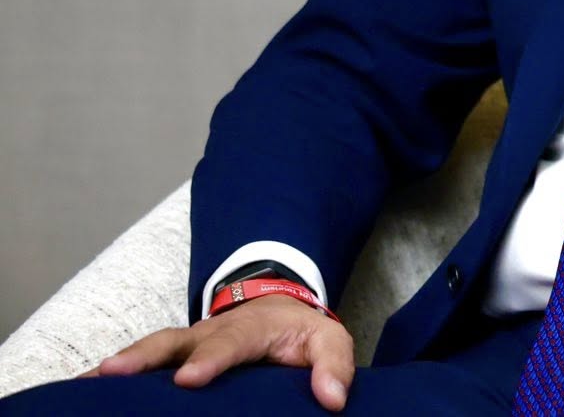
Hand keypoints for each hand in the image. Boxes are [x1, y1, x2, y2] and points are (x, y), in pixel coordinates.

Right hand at [88, 294, 355, 411]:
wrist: (280, 311)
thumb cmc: (301, 334)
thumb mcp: (329, 342)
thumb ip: (333, 366)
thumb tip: (332, 399)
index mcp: (250, 328)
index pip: (230, 342)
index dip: (209, 360)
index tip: (188, 380)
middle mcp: (210, 332)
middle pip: (174, 340)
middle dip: (144, 356)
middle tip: (112, 371)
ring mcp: (187, 345)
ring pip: (150, 350)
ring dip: (119, 365)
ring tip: (84, 383)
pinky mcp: (173, 358)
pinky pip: (143, 366)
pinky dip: (112, 378)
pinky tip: (82, 391)